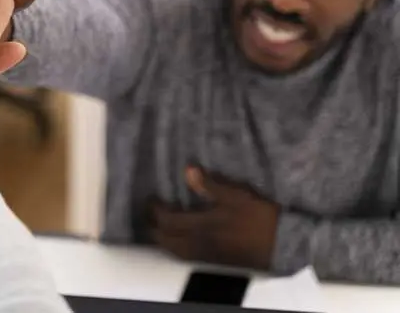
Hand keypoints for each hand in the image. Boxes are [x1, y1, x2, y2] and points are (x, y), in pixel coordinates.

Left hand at [148, 167, 278, 270]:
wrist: (283, 244)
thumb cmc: (261, 217)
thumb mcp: (237, 196)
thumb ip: (210, 185)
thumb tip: (187, 170)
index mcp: (202, 226)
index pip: (167, 220)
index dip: (155, 210)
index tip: (151, 199)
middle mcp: (200, 243)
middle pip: (165, 239)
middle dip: (153, 227)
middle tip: (149, 213)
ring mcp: (207, 255)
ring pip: (174, 251)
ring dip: (162, 239)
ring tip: (159, 226)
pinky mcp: (215, 261)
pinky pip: (186, 256)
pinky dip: (175, 248)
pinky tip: (178, 239)